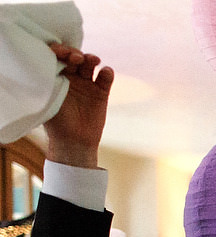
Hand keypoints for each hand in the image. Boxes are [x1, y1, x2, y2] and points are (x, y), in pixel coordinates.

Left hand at [44, 45, 112, 168]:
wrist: (73, 141)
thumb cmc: (56, 121)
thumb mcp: (47, 97)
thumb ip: (48, 80)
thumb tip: (44, 60)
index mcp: (56, 76)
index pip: (57, 57)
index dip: (60, 50)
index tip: (60, 52)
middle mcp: (71, 77)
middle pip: (75, 57)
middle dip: (75, 54)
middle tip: (75, 58)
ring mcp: (87, 84)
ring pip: (90, 64)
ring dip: (91, 59)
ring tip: (93, 61)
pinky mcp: (101, 93)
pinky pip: (105, 79)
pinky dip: (107, 73)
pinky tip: (106, 72)